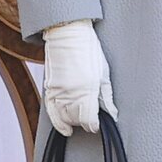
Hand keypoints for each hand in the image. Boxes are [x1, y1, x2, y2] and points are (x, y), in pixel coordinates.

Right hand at [42, 19, 118, 135]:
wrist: (69, 35)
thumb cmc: (89, 50)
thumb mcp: (104, 74)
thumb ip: (107, 97)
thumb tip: (112, 114)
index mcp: (88, 90)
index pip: (89, 120)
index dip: (94, 125)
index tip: (97, 124)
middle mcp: (71, 93)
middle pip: (76, 120)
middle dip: (84, 122)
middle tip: (91, 118)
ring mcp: (58, 92)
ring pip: (63, 118)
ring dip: (72, 121)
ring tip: (79, 119)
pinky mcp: (49, 89)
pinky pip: (51, 112)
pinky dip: (57, 121)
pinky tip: (64, 126)